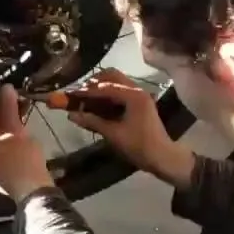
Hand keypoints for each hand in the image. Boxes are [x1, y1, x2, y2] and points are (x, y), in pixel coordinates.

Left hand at [0, 85, 54, 200]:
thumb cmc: (22, 157)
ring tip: (25, 116)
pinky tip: (21, 135)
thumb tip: (5, 86)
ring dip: (9, 125)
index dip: (0, 98)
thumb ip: (9, 106)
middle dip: (6, 112)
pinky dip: (8, 139)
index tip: (14, 89)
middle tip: (23, 102)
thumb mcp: (16, 128)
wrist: (31, 192)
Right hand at [68, 69, 194, 187]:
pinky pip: (121, 91)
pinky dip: (108, 94)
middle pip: (112, 76)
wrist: (163, 157)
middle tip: (78, 92)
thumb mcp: (113, 134)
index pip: (105, 87)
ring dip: (101, 87)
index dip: (86, 90)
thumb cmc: (139, 146)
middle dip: (94, 82)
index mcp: (133, 95)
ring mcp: (140, 95)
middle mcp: (137, 90)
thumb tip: (71, 115)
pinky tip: (98, 103)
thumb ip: (92, 121)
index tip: (70, 94)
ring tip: (85, 97)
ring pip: (117, 82)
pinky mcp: (140, 103)